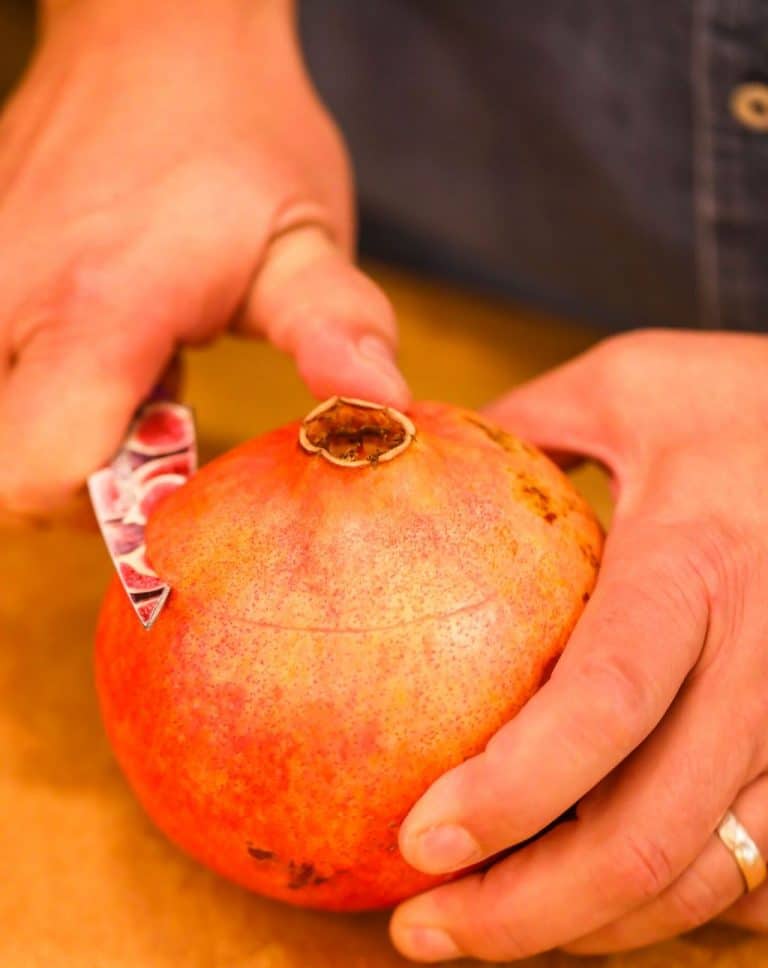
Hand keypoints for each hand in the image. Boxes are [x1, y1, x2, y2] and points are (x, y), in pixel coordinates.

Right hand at [0, 0, 406, 514]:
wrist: (156, 27)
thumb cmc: (242, 135)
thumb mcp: (305, 238)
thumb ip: (336, 330)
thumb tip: (382, 414)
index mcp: (106, 307)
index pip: (44, 472)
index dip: (103, 508)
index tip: (166, 478)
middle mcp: (16, 298)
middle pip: (1, 470)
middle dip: (68, 481)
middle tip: (142, 432)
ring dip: (47, 427)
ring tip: (119, 374)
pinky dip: (29, 380)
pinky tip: (87, 339)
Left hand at [390, 330, 767, 960]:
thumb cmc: (750, 402)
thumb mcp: (632, 384)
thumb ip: (519, 426)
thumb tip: (394, 447)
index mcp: (699, 564)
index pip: (606, 703)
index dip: (512, 791)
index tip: (417, 841)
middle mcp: (767, 663)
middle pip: (651, 839)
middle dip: (524, 912)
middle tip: (422, 928)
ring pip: (708, 882)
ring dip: (588, 929)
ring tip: (484, 929)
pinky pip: (763, 875)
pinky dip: (674, 909)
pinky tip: (601, 903)